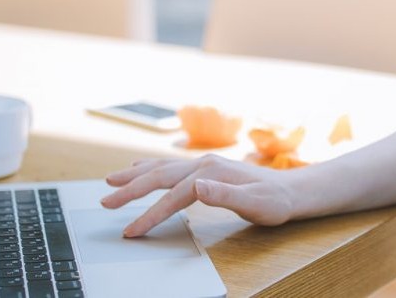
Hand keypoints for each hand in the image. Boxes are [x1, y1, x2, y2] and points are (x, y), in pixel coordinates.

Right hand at [101, 154, 295, 236]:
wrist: (290, 191)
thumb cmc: (274, 202)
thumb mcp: (255, 203)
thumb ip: (225, 195)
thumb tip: (197, 186)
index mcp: (211, 172)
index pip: (173, 195)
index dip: (150, 214)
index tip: (132, 231)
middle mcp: (203, 163)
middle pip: (159, 176)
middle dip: (130, 190)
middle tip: (105, 203)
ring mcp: (203, 164)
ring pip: (161, 167)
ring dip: (134, 176)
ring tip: (110, 182)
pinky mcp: (204, 168)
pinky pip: (169, 167)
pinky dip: (149, 168)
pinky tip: (138, 169)